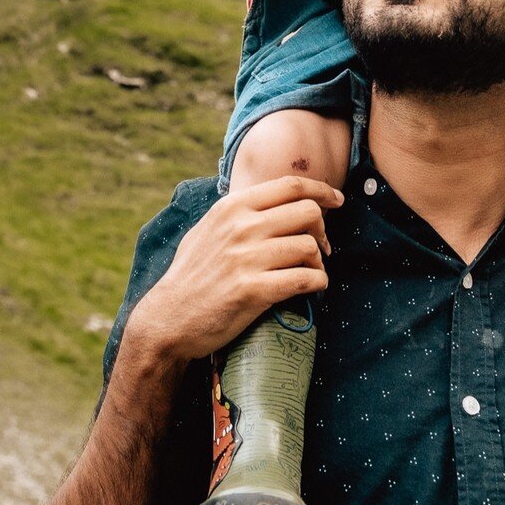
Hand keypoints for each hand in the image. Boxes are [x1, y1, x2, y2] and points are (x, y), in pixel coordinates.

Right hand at [128, 176, 342, 364]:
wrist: (168, 318)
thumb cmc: (190, 276)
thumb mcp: (206, 230)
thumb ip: (236, 214)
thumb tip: (269, 202)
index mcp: (231, 208)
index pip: (289, 186)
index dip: (321, 191)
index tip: (337, 201)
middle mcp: (240, 228)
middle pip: (308, 213)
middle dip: (322, 230)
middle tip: (320, 248)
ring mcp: (247, 259)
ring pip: (309, 247)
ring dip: (318, 262)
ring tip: (311, 272)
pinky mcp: (254, 291)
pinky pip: (305, 280)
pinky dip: (317, 283)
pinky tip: (312, 287)